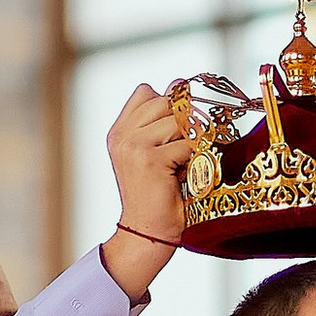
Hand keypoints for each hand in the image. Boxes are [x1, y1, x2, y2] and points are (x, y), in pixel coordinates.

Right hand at [101, 85, 193, 302]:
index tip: (178, 129)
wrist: (148, 232)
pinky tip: (187, 173)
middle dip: (185, 121)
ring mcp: (133, 145)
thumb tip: (180, 83)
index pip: (146, 92)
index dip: (169, 105)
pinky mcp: (149, 159)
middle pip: (166, 102)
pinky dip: (195, 157)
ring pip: (178, 120)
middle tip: (187, 148)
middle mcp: (122, 135)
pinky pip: (186, 143)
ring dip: (191, 139)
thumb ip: (163, 121)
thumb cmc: (159, 196)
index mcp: (120, 131)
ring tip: (186, 162)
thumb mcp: (157, 152)